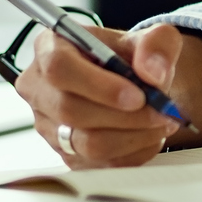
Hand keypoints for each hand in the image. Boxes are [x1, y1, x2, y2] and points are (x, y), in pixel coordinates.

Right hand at [15, 23, 182, 167]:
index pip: (59, 67)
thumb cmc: (134, 57)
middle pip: (70, 110)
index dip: (98, 85)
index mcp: (50, 46)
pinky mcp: (66, 154)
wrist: (135, 85)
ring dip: (134, 136)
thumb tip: (152, 73)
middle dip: (125, 115)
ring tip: (162, 122)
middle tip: (161, 112)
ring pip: (87, 143)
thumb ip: (157, 45)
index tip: (138, 95)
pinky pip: (99, 163)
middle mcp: (40, 87)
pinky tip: (150, 135)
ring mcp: (48, 125)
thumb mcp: (154, 38)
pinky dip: (133, 152)